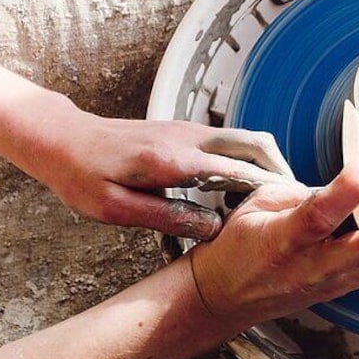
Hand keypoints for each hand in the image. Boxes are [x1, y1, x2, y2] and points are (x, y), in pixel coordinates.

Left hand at [31, 106, 295, 240]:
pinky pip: (232, 142)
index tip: (293, 207)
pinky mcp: (186, 132)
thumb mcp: (115, 209)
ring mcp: (190, 130)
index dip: (270, 189)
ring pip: (248, 139)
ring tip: (277, 199)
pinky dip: (251, 160)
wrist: (64, 139)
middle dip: (282, 170)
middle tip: (295, 201)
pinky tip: (248, 188)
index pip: (238, 170)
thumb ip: (166, 216)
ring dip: (269, 164)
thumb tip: (213, 227)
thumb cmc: (83, 176)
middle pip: (256, 143)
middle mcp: (189, 138)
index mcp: (174, 159)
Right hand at [189, 151, 358, 325]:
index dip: (356, 177)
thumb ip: (306, 189)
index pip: (325, 212)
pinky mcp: (353, 287)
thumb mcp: (259, 203)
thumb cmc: (241, 248)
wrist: (228, 296)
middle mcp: (318, 267)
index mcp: (285, 241)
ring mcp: (340, 281)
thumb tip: (356, 177)